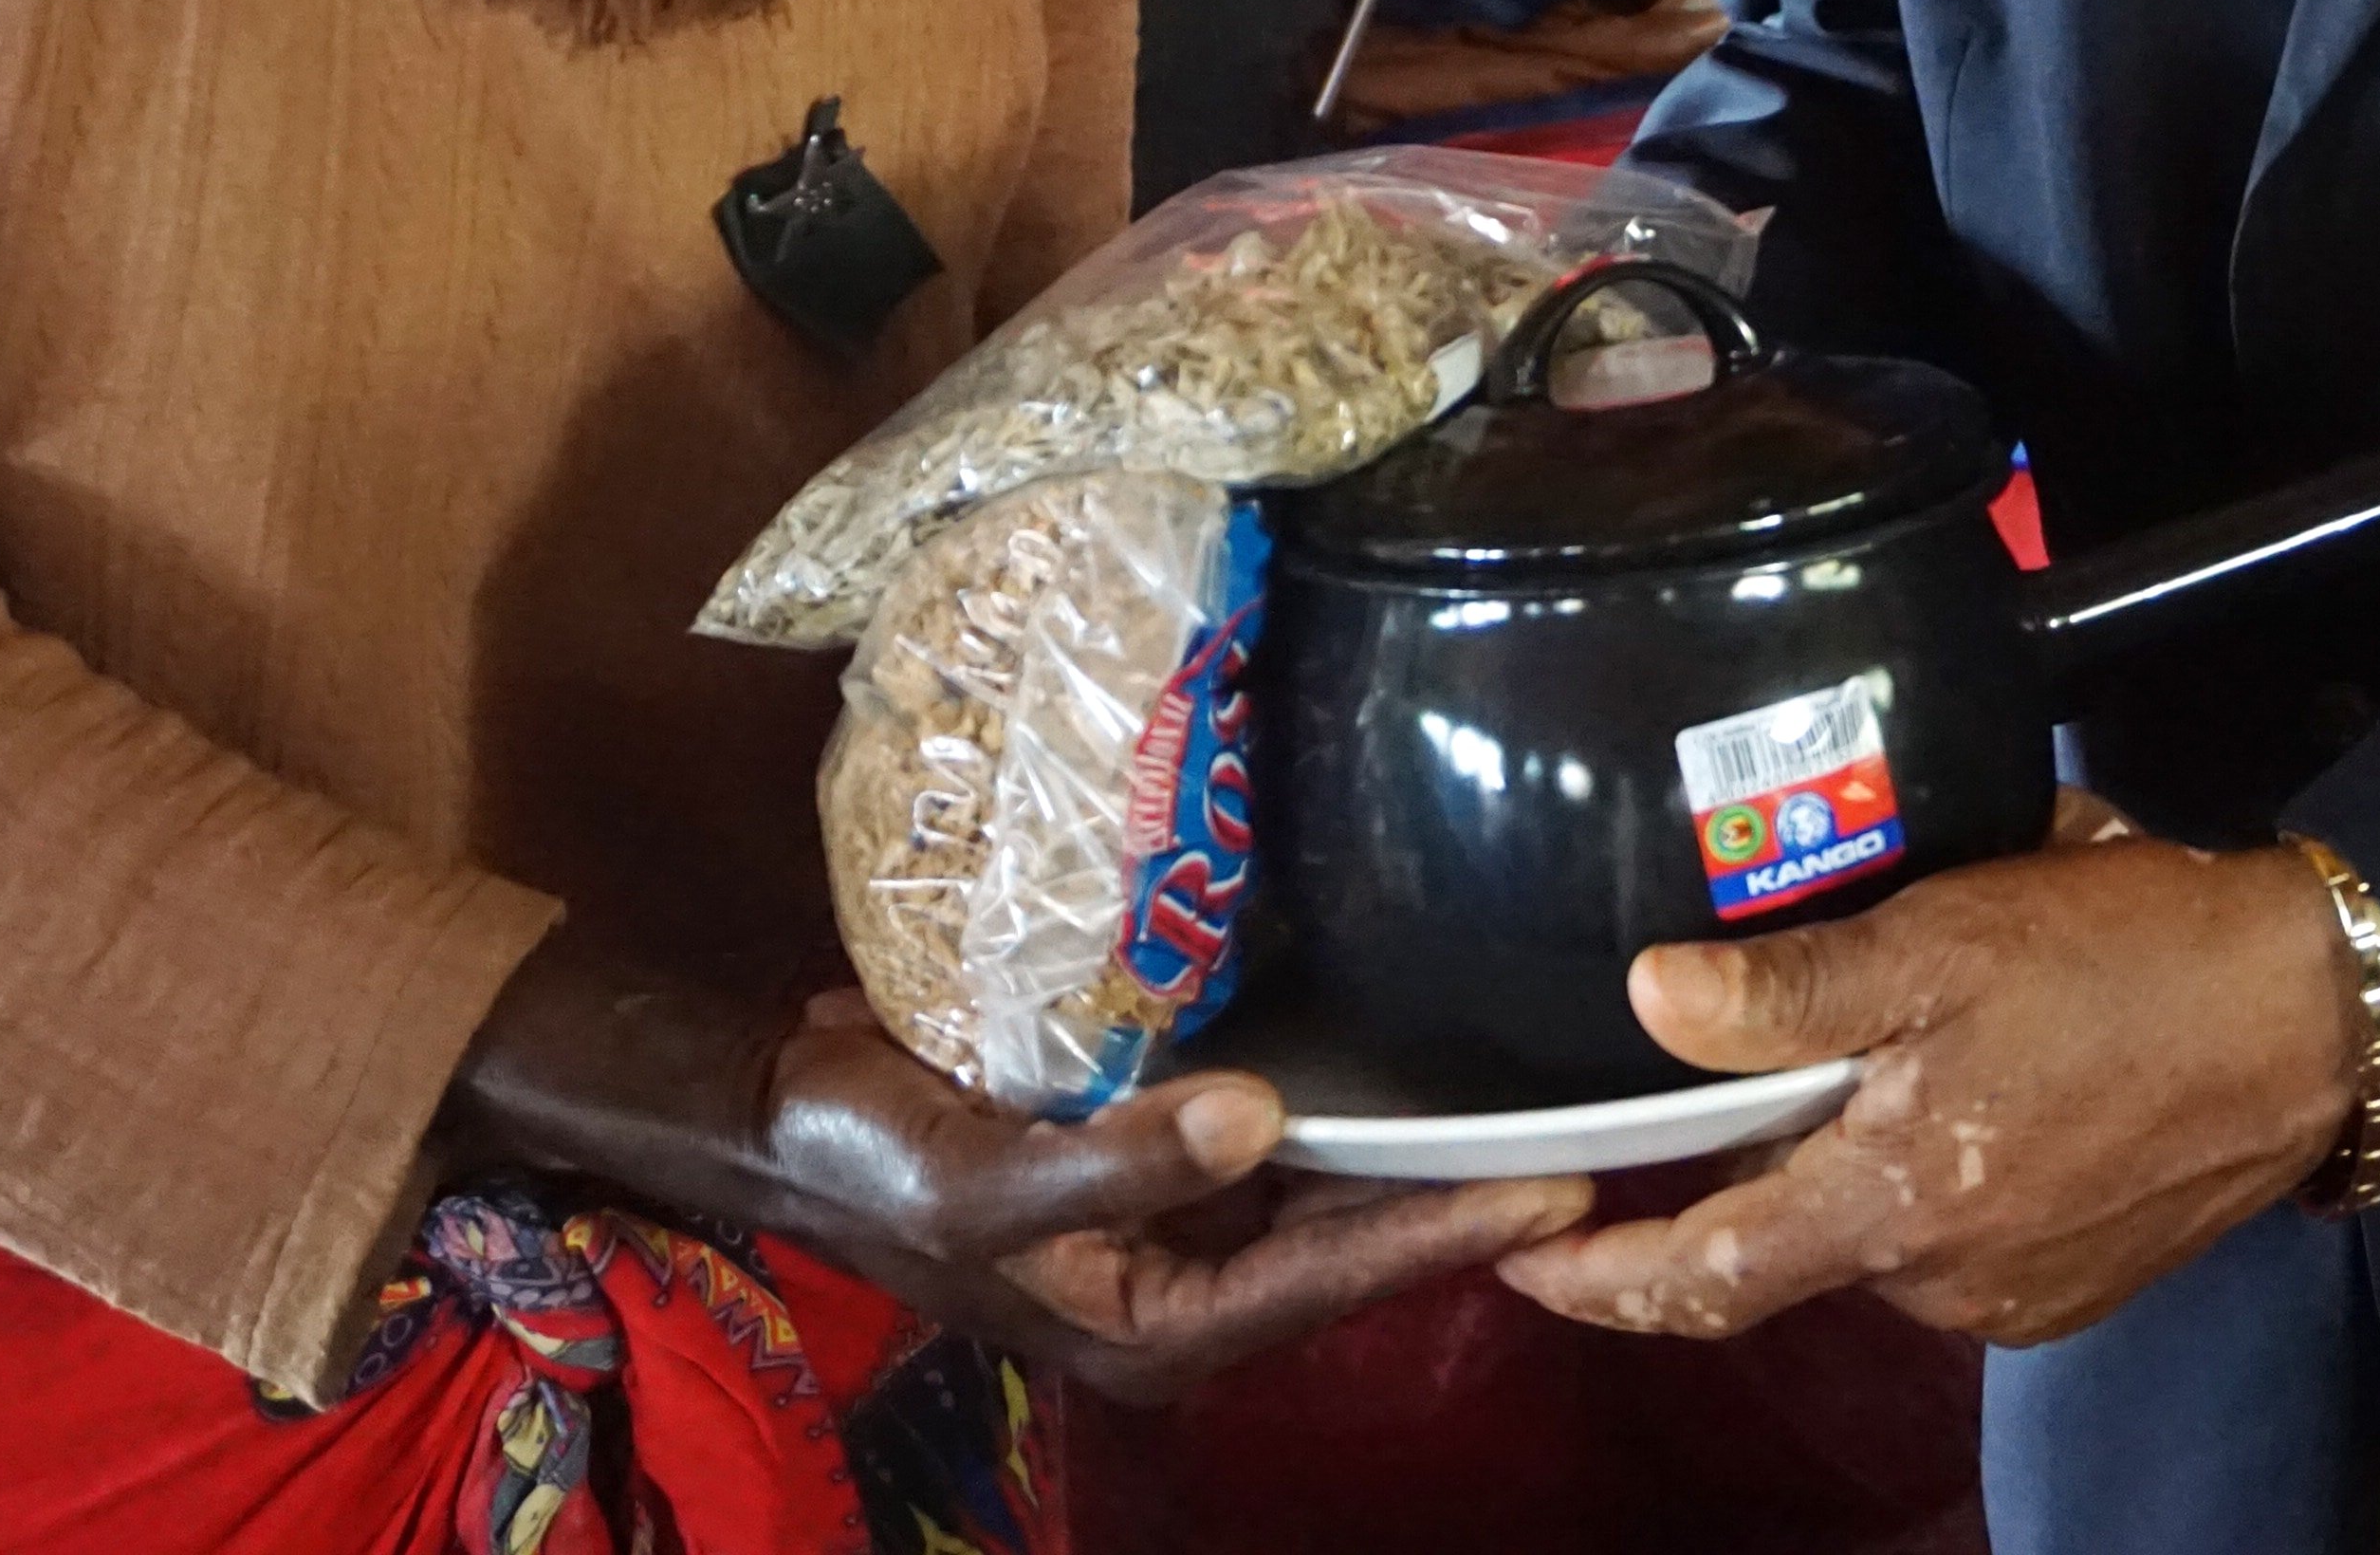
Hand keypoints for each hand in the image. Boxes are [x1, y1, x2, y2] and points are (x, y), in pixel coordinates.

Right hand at [442, 929, 1580, 1406]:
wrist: (787, 1112)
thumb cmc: (875, 1154)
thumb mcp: (981, 1172)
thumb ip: (1120, 1157)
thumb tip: (1257, 1117)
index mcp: (1154, 1325)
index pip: (1334, 1275)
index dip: (1448, 1226)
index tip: (1561, 1183)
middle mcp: (1184, 1290)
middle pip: (1356, 1244)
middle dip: (1465, 1198)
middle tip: (1593, 1135)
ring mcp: (1179, 1227)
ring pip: (1331, 1194)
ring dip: (1419, 1151)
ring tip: (1539, 1093)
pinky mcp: (1167, 1165)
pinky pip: (1283, 1144)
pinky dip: (1348, 1108)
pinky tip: (1417, 1055)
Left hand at [1495, 796, 2363, 1345]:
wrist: (2311, 1018)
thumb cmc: (2126, 961)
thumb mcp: (1947, 941)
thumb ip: (1793, 991)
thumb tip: (1650, 1002)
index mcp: (1893, 1207)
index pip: (1699, 1282)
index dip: (1597, 1284)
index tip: (1521, 1257)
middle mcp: (1939, 1283)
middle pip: (1787, 1240)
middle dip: (1755, 1158)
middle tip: (1759, 1044)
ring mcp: (2011, 1295)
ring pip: (1873, 1230)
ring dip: (1857, 1151)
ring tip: (1903, 1027)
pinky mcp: (2071, 1285)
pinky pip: (1953, 1237)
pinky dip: (1930, 1171)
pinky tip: (1977, 1080)